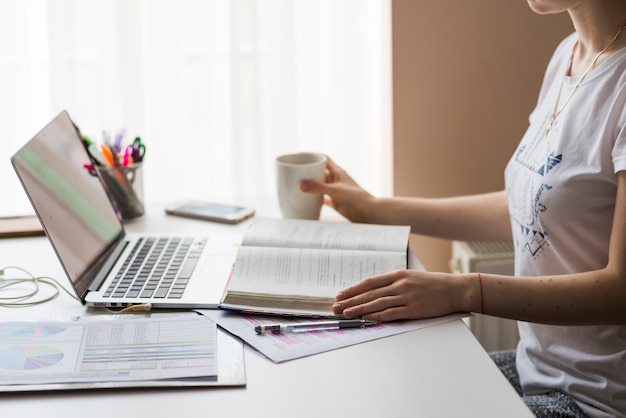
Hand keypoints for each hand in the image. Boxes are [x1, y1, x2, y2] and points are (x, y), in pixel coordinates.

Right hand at [299, 156, 375, 222]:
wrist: (369, 213)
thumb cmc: (357, 198)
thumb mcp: (335, 191)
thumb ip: (318, 187)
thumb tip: (301, 184)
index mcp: (338, 172)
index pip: (324, 158)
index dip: (313, 156)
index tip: (300, 156)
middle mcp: (336, 180)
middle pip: (319, 172)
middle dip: (308, 172)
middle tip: (295, 173)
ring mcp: (336, 191)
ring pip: (320, 185)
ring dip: (310, 186)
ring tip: (297, 186)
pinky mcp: (336, 202)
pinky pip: (322, 199)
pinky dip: (314, 200)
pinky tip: (307, 201)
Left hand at [332, 270, 470, 321]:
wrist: (455, 289)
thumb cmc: (433, 284)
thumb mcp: (411, 277)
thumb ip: (393, 283)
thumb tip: (373, 292)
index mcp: (398, 275)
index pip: (370, 282)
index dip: (353, 289)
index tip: (340, 295)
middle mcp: (400, 284)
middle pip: (370, 293)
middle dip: (350, 300)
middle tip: (336, 307)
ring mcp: (407, 297)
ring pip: (377, 303)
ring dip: (359, 309)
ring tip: (346, 313)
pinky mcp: (414, 309)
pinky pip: (391, 313)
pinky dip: (376, 316)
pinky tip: (366, 319)